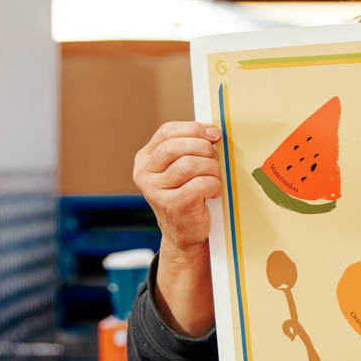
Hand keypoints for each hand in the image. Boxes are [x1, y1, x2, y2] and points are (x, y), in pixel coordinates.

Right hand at [133, 121, 222, 249]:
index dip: (194, 129)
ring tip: (214, 178)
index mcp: (145, 159)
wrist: (185, 232)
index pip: (167, 132)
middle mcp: (145, 173)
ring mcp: (155, 191)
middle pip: (176, 146)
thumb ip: (189, 147)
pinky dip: (214, 185)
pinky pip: (201, 184)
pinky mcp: (171, 205)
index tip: (214, 134)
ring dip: (211, 168)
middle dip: (203, 148)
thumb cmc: (187, 193)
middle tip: (215, 159)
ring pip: (190, 164)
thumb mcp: (180, 166)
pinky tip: (213, 192)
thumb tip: (212, 132)